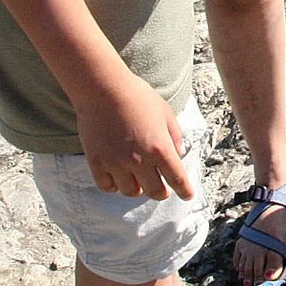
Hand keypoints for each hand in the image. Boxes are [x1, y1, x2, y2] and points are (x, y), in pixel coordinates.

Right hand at [73, 71, 194, 199]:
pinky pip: (107, 187)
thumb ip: (175, 135)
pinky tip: (118, 178)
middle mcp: (139, 160)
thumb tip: (178, 154)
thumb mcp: (165, 112)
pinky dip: (114, 186)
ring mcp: (116, 163)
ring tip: (138, 179)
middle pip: (155, 192)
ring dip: (137, 188)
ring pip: (131, 192)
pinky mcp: (97, 163)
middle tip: (162, 188)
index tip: (187, 195)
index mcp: (160, 148)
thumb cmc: (137, 97)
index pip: (177, 179)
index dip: (185, 190)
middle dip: (161, 192)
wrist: (103, 89)